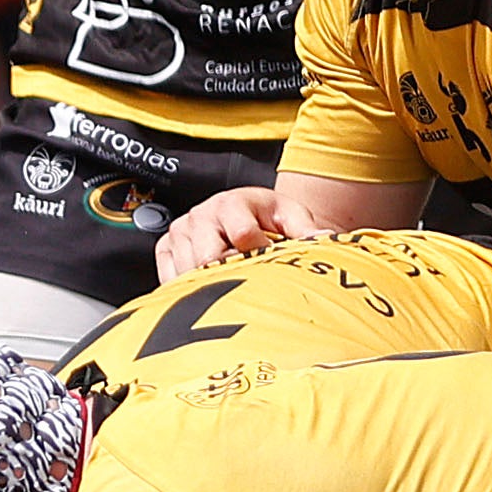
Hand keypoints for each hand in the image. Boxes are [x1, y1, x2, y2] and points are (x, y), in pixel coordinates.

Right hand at [152, 185, 304, 282]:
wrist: (248, 213)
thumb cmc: (269, 218)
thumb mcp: (292, 217)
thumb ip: (307, 230)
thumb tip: (325, 239)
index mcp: (232, 202)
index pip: (241, 234)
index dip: (259, 253)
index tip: (268, 261)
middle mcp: (201, 215)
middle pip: (208, 257)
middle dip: (230, 274)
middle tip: (247, 282)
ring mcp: (180, 232)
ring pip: (188, 271)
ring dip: (209, 284)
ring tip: (230, 286)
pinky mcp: (166, 248)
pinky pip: (169, 277)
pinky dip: (187, 289)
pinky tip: (207, 289)